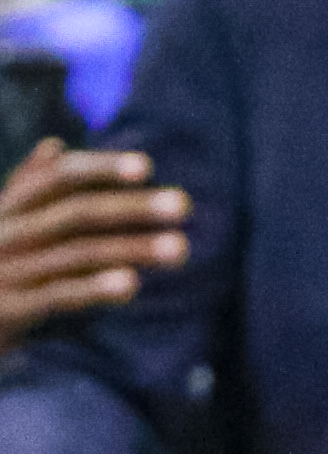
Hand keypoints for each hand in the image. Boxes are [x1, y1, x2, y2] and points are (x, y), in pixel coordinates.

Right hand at [0, 143, 184, 339]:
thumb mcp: (7, 222)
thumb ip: (30, 186)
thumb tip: (54, 144)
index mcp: (10, 207)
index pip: (57, 176)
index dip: (100, 168)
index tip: (147, 166)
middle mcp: (8, 232)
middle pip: (76, 212)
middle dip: (131, 207)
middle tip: (184, 206)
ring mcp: (8, 270)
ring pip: (77, 253)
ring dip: (132, 248)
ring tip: (181, 248)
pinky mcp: (10, 309)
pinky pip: (58, 295)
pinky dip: (95, 288)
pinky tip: (132, 285)